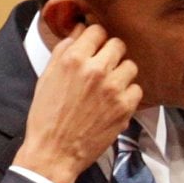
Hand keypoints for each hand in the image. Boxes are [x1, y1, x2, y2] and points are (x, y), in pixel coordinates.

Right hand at [13, 21, 141, 182]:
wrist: (54, 152)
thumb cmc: (46, 116)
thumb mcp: (47, 77)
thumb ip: (64, 51)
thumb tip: (79, 31)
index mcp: (73, 59)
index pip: (96, 30)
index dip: (96, 37)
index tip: (95, 45)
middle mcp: (95, 70)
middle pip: (117, 44)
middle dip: (111, 53)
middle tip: (104, 66)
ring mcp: (113, 88)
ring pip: (130, 65)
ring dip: (121, 73)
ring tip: (109, 86)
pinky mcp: (125, 106)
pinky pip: (137, 88)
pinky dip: (128, 94)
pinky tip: (115, 102)